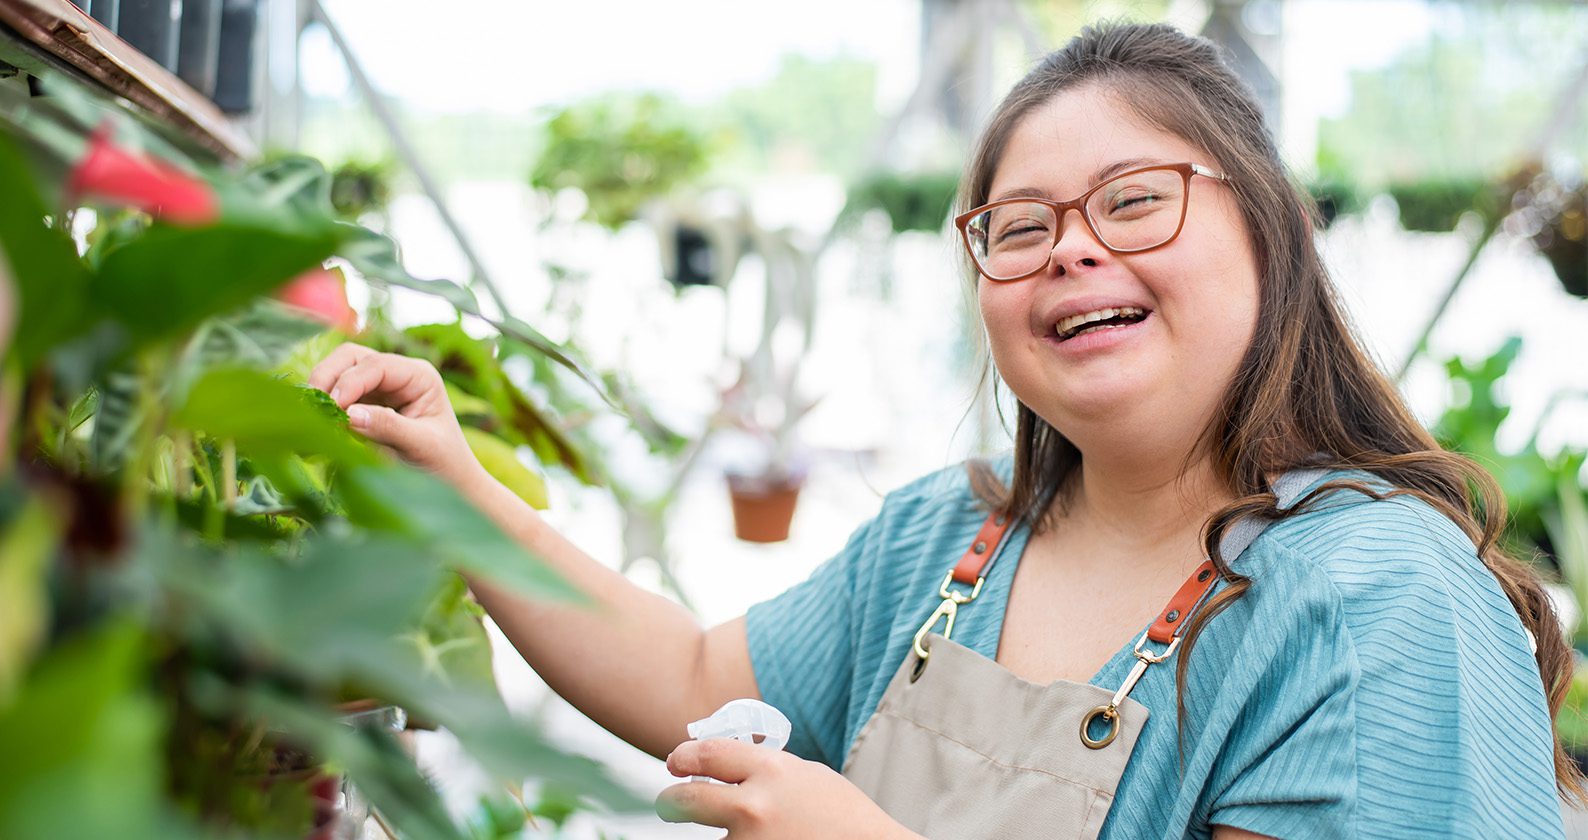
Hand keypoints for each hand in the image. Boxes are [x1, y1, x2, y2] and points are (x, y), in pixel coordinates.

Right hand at [307, 343, 481, 488]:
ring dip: (321, 390)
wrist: (451, 483)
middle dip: (328, 377)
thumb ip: (388, 427)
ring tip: (310, 417)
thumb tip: (348, 414)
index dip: (350, 382)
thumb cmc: (444, 463)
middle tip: (312, 407)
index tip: (334, 408)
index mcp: (419, 376)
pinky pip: (335, 396)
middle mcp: (397, 374)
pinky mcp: (364, 405)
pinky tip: (314, 426)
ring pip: (337, 373)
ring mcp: (379, 388)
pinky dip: (321, 406)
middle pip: (351, 358)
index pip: (377, 365)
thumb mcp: (422, 445)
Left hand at [657, 739, 919, 839]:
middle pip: (686, 800)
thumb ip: (765, 769)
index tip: (676, 763)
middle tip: (670, 803)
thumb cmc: (846, 819)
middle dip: (672, 802)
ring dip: (729, 838)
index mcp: (772, 770)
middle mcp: (754, 807)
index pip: (707, 754)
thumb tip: (720, 768)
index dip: (684, 757)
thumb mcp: (808, 777)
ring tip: (767, 835)